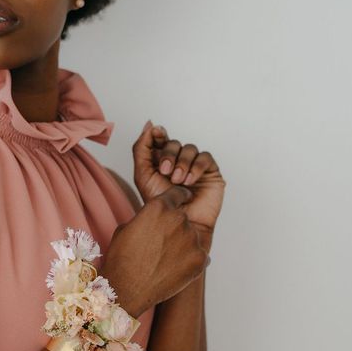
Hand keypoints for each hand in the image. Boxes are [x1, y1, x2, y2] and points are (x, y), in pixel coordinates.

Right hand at [100, 185, 207, 317]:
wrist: (126, 290)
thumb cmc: (121, 259)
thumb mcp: (127, 227)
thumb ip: (147, 217)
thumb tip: (154, 217)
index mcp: (159, 207)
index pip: (178, 193)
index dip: (179, 198)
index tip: (182, 201)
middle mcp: (179, 219)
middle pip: (184, 219)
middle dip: (176, 229)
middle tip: (161, 247)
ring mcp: (192, 239)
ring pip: (192, 238)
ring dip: (183, 247)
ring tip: (164, 262)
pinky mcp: (200, 259)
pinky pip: (200, 256)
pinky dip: (191, 263)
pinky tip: (175, 270)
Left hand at [132, 121, 226, 242]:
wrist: (179, 225)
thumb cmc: (161, 205)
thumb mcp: (143, 175)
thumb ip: (142, 149)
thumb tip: (149, 125)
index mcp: (161, 162)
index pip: (161, 140)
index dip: (159, 134)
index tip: (156, 133)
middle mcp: (178, 162)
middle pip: (174, 143)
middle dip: (169, 155)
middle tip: (165, 172)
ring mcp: (194, 167)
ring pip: (190, 148)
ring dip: (182, 163)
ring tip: (178, 181)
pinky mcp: (210, 172)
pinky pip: (205, 157)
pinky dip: (196, 166)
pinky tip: (190, 181)